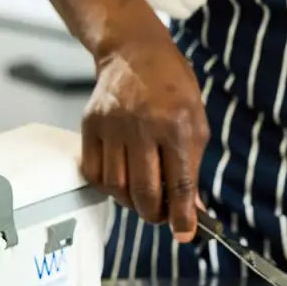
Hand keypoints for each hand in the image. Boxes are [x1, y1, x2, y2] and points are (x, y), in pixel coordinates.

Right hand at [80, 31, 209, 240]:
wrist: (133, 52)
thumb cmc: (172, 87)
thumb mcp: (196, 121)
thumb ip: (193, 166)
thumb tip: (192, 208)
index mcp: (176, 125)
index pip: (179, 183)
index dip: (183, 216)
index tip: (185, 233)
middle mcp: (142, 127)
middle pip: (144, 192)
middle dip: (155, 214)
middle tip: (162, 215)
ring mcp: (112, 126)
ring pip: (116, 187)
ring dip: (130, 203)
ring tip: (142, 198)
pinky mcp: (90, 125)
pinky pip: (94, 172)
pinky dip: (107, 186)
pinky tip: (120, 181)